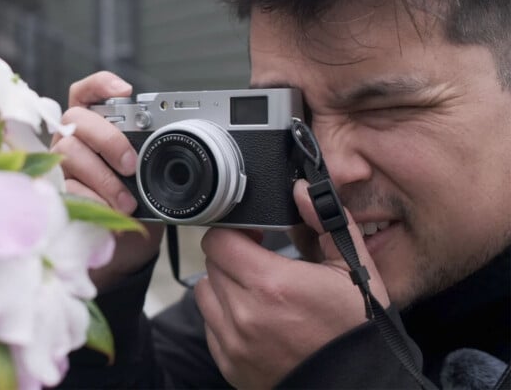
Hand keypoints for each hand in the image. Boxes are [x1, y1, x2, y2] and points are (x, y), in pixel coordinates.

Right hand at [51, 71, 162, 289]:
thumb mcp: (146, 178)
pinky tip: (109, 214)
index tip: (124, 91)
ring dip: (104, 178)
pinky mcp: (55, 193)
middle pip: (77, 118)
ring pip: (71, 153)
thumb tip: (171, 158)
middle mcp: (71, 139)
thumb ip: (150, 160)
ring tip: (127, 202)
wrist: (121, 247)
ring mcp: (59, 166)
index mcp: (93, 128)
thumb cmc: (132, 202)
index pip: (87, 93)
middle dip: (108, 138)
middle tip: (132, 164)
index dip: (101, 85)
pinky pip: (68, 189)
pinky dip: (93, 201)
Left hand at [194, 179, 389, 388]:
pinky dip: (225, 317)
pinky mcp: (229, 362)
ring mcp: (233, 341)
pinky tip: (255, 318)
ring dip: (225, 285)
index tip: (255, 235)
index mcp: (271, 283)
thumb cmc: (356, 328)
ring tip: (257, 291)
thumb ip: (325, 222)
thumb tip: (302, 190)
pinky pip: (210, 325)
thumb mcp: (352, 268)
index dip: (235, 231)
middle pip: (212, 263)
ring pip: (205, 292)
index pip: (219, 240)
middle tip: (262, 262)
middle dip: (234, 256)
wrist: (356, 384)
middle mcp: (243, 313)